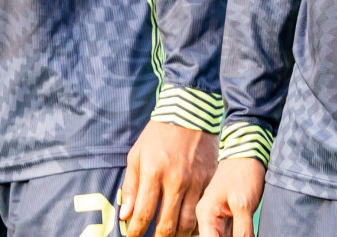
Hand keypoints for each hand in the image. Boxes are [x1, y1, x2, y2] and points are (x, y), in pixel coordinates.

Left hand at [119, 122, 217, 236]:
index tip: (132, 236)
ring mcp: (197, 180)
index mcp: (155, 173)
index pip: (144, 214)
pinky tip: (188, 224)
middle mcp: (177, 180)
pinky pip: (203, 208)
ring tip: (171, 235)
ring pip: (188, 221)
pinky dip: (196, 220)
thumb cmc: (159, 134)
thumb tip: (125, 215)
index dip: (135, 231)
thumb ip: (131, 187)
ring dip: (178, 234)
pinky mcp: (210, 178)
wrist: (190, 112)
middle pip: (168, 224)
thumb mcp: (136, 156)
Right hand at [195, 158, 265, 236]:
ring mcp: (219, 215)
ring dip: (236, 236)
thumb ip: (242, 231)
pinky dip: (239, 233)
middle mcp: (208, 217)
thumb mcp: (243, 204)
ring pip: (225, 236)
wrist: (250, 151)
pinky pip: (232, 230)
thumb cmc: (243, 173)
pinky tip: (248, 232)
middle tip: (245, 232)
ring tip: (246, 227)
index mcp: (205, 215)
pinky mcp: (231, 212)